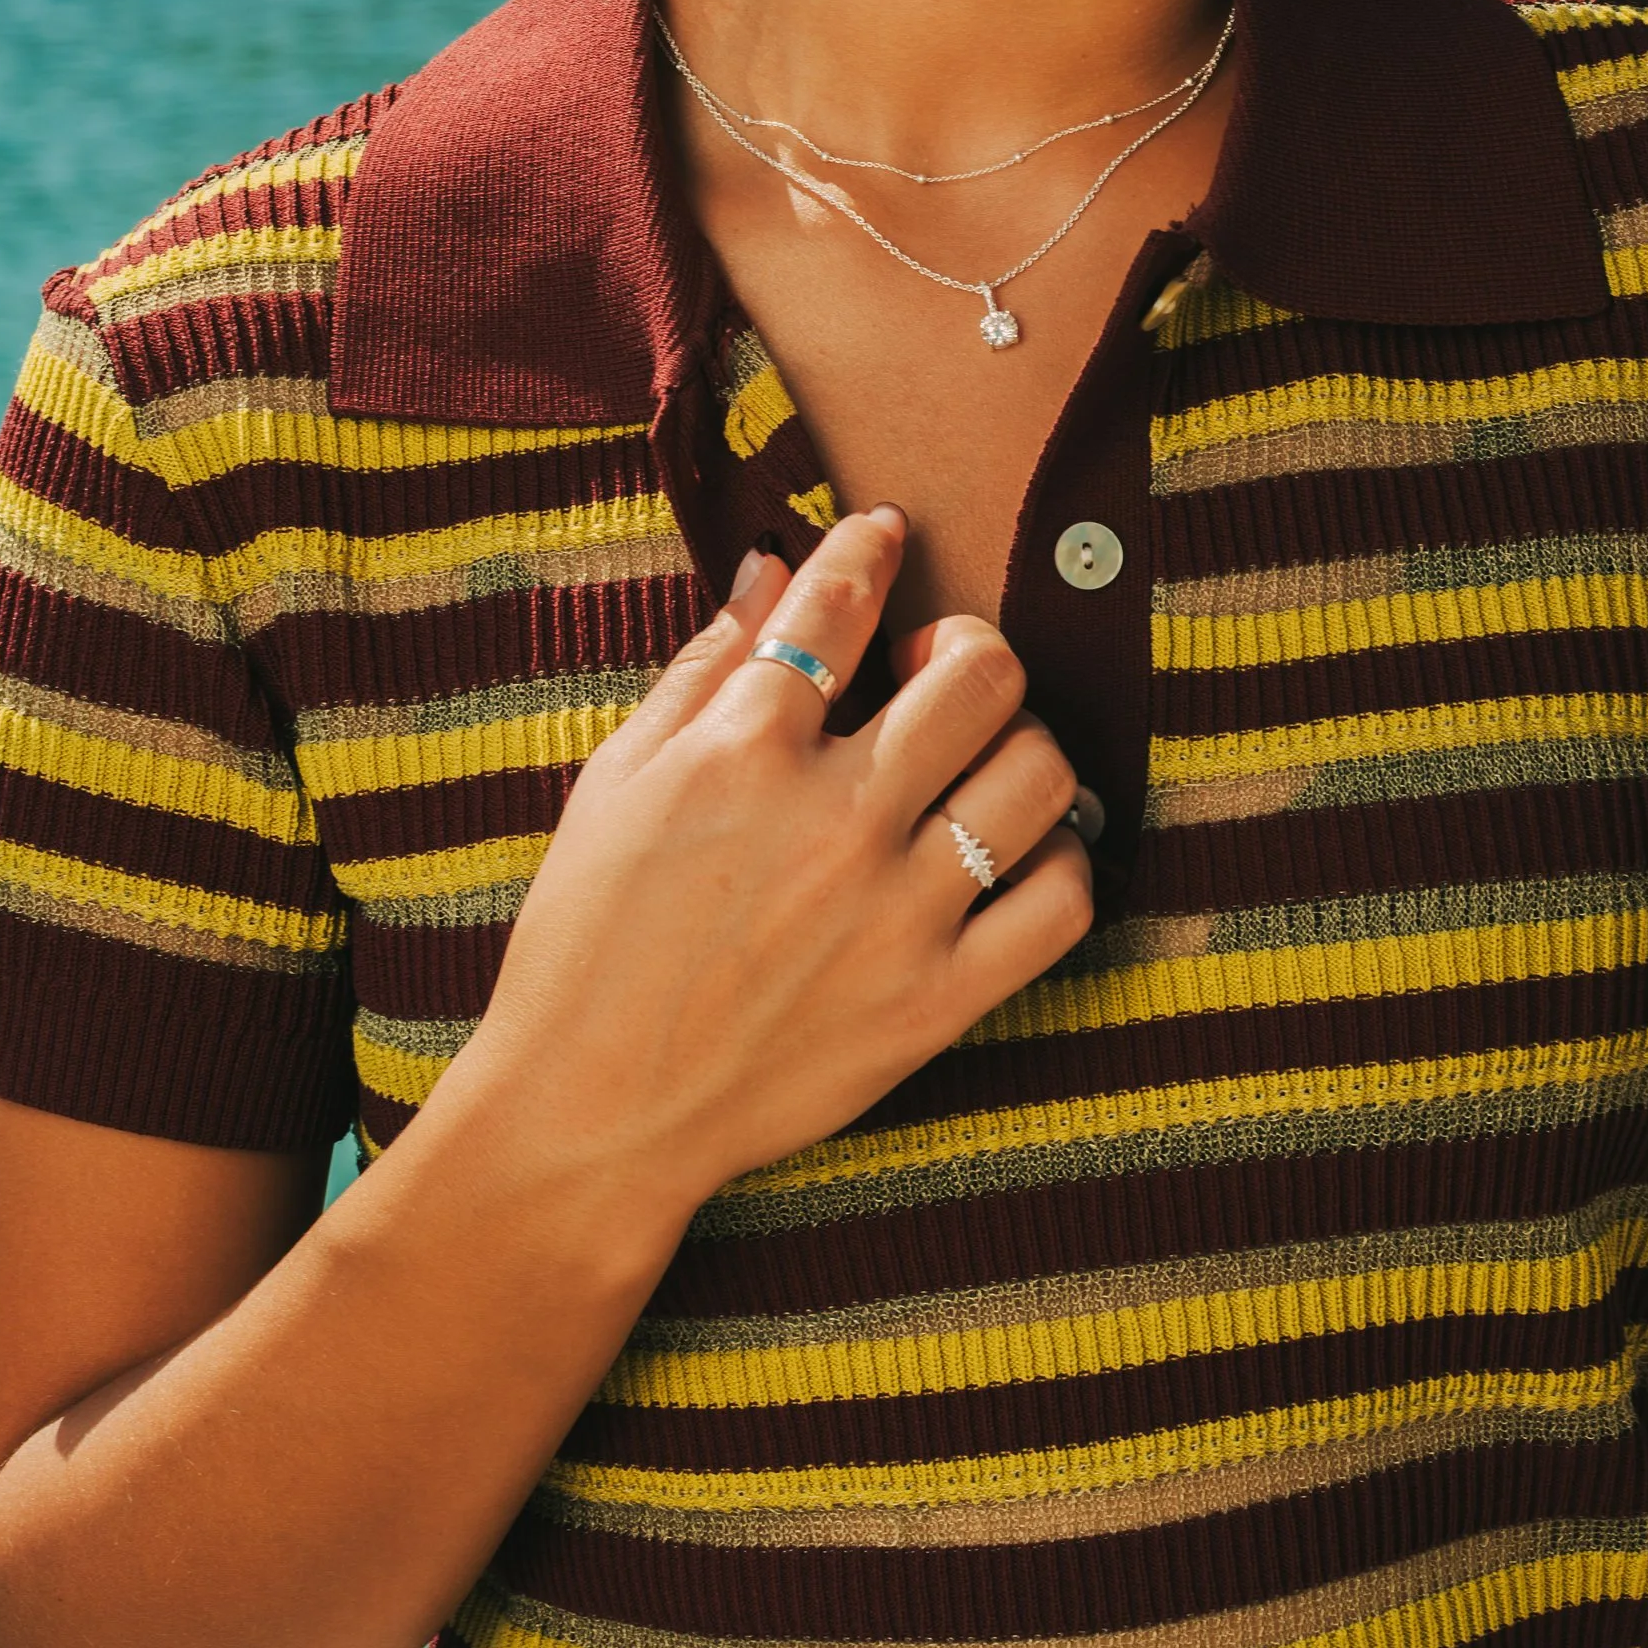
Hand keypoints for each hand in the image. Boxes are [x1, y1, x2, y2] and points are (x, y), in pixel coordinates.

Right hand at [442, 506, 1092, 1215]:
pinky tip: (1009, 856)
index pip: (842, 600)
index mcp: (744, 751)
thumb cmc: (588, 940)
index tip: (885, 535)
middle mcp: (834, 819)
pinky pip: (1060, 904)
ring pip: (1039, 775)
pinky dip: (1055, 863)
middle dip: (966, 646)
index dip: (871, 548)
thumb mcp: (618, 783)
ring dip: (1019, 747)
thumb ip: (703, 668)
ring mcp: (897, 913)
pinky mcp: (937, 1002)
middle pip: (980, 673)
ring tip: (975, 764)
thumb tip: (770, 570)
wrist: (594, 1112)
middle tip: (933, 669)